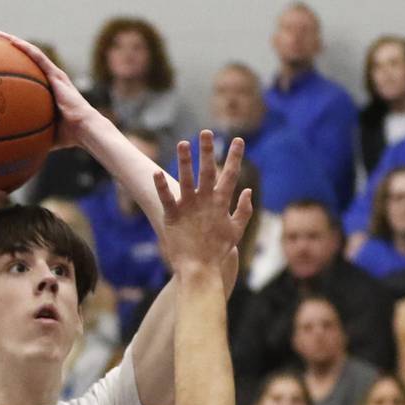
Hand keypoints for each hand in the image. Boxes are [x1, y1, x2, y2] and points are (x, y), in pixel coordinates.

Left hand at [0, 32, 96, 149]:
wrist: (84, 129)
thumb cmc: (70, 135)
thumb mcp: (47, 133)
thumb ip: (36, 134)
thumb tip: (20, 147)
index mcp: (51, 91)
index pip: (32, 75)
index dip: (18, 68)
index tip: (2, 64)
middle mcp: (52, 79)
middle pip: (30, 60)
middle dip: (14, 51)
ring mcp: (54, 75)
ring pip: (32, 53)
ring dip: (16, 43)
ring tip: (0, 35)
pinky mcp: (56, 75)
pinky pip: (37, 56)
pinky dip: (24, 47)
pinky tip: (11, 41)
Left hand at [153, 131, 253, 270]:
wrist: (201, 271)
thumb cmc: (218, 252)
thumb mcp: (236, 231)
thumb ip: (244, 210)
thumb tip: (248, 190)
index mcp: (221, 203)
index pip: (230, 175)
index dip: (235, 157)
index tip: (238, 139)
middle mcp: (206, 202)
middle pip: (208, 171)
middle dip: (207, 151)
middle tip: (205, 132)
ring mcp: (189, 208)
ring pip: (186, 179)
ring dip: (185, 161)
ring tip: (183, 143)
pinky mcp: (173, 217)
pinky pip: (166, 198)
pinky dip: (161, 186)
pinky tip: (156, 173)